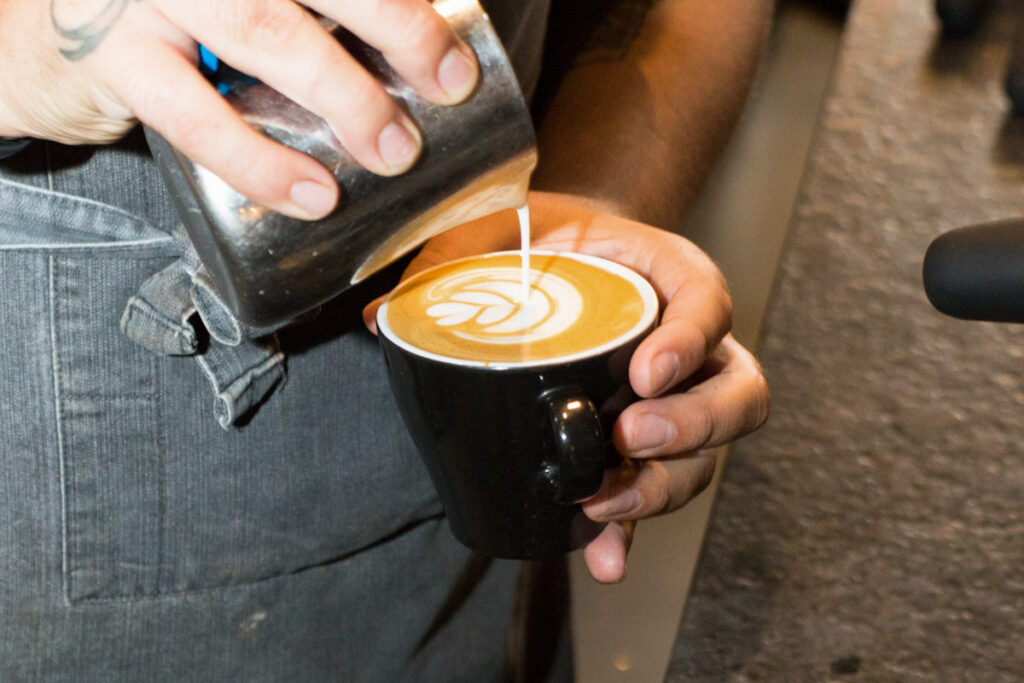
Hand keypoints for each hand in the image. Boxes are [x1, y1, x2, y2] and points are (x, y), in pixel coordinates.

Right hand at [0, 0, 477, 218]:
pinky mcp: (110, 54)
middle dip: (397, 28)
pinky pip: (195, 116)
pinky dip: (260, 160)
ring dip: (343, 95)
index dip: (402, 2)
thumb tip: (412, 57)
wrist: (31, 30)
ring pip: (264, 30)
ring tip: (393, 150)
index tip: (457, 53)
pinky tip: (311, 192)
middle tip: (447, 85)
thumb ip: (300, 12)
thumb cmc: (167, 18)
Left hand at [364, 191, 769, 582]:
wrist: (553, 260)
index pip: (708, 300)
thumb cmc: (540, 240)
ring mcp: (674, 401)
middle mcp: (688, 345)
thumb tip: (378, 316)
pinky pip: (652, 492)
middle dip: (693, 424)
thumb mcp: (500, 227)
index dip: (692, 337)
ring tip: (603, 503)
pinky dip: (632, 531)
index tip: (644, 371)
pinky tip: (604, 559)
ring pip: (707, 455)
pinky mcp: (643, 448)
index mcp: (667, 277)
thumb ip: (450, 256)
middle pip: (737, 392)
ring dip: (663, 487)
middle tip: (629, 434)